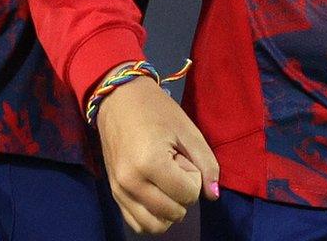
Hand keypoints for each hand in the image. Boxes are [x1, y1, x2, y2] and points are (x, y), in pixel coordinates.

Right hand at [95, 76, 219, 234]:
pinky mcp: (113, 194)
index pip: (187, 194)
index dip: (194, 178)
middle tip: (176, 169)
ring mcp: (119, 191)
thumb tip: (213, 195)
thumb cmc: (157, 111)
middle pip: (173, 212)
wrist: (119, 101)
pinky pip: (136, 223)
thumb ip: (206, 163)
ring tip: (167, 184)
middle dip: (183, 195)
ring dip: (170, 211)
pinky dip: (153, 217)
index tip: (183, 157)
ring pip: (154, 225)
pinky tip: (158, 197)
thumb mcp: (188, 131)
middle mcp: (131, 183)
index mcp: (150, 163)